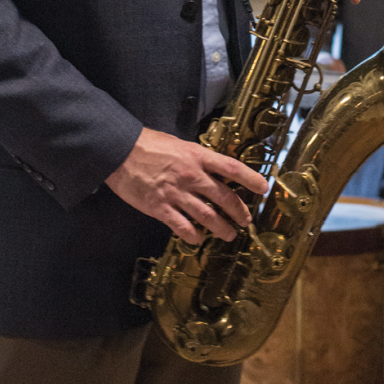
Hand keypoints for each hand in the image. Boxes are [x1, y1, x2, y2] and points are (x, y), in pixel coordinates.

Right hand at [104, 128, 266, 245]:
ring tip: (229, 235)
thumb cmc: (149, 144)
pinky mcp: (161, 208)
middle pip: (224, 197)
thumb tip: (213, 169)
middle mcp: (191, 176)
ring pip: (207, 216)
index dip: (251, 179)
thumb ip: (197, 158)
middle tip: (246, 220)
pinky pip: (182, 227)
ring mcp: (176, 193)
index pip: (232, 168)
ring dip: (221, 228)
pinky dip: (193, 235)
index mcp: (198, 156)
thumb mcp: (179, 144)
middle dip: (239, 211)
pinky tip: (198, 239)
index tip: (264, 188)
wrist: (120, 152)